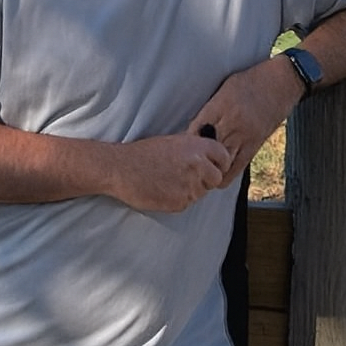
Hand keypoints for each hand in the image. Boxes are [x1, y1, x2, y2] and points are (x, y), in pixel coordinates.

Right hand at [105, 133, 232, 212]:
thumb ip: (194, 150)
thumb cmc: (143, 153)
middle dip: (206, 179)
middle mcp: (197, 165)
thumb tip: (208, 158)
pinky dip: (178, 199)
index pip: (224, 157)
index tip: (213, 166)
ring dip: (191, 190)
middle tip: (188, 177)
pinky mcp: (180, 202)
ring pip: (202, 192)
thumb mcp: (173, 142)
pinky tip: (163, 189)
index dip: (220, 163)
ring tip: (170, 181)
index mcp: (196, 146)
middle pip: (216, 178)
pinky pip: (187, 203)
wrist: (121, 169)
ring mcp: (190, 185)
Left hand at [187, 56, 302, 187]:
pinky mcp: (255, 146)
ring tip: (201, 170)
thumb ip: (212, 106)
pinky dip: (225, 173)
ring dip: (209, 167)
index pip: (196, 129)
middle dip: (196, 156)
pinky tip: (218, 173)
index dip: (186, 139)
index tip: (180, 144)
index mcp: (222, 105)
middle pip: (206, 148)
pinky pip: (238, 168)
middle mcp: (232, 123)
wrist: (282, 83)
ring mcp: (245, 136)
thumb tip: (196, 124)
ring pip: (221, 163)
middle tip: (187, 161)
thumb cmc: (252, 80)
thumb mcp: (226, 86)